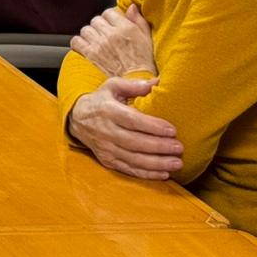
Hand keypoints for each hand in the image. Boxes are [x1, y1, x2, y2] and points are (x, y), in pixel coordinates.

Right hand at [67, 75, 182, 179]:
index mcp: (108, 111)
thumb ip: (134, 85)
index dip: (153, 126)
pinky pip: (129, 170)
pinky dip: (147, 174)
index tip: (172, 130)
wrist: (77, 118)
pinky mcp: (107, 160)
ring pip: (134, 159)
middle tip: (179, 147)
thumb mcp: (112, 87)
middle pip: (135, 142)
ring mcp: (106, 148)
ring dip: (157, 163)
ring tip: (177, 163)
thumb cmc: (101, 101)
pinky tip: (164, 174)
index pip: (132, 121)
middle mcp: (106, 131)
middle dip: (159, 146)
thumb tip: (157, 82)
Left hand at [70, 3, 156, 76]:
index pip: (109, 12)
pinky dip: (79, 43)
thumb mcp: (147, 38)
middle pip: (96, 20)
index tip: (113, 24)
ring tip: (96, 41)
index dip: (110, 18)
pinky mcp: (91, 55)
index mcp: (125, 28)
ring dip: (90, 34)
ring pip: (86, 29)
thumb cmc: (144, 62)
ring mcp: (99, 44)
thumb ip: (138, 20)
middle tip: (105, 34)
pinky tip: (86, 47)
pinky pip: (76, 42)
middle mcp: (110, 34)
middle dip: (100, 26)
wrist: (137, 81)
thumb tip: (131, 7)